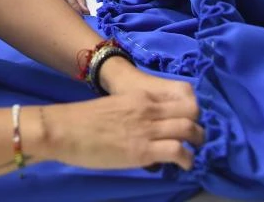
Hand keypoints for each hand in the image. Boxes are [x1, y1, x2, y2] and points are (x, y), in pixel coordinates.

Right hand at [40, 0, 89, 14]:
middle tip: (69, 16)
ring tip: (60, 14)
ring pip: (47, 1)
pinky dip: (49, 7)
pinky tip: (53, 10)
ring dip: (54, 9)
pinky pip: (43, 1)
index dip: (74, 5)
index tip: (79, 14)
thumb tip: (85, 11)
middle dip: (63, 9)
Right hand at [42, 88, 203, 170]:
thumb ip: (134, 115)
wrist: (64, 128)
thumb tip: (144, 133)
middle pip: (191, 112)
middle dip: (199, 126)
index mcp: (141, 97)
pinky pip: (178, 151)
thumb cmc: (83, 121)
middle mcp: (149, 109)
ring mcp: (147, 128)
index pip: (181, 98)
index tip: (191, 123)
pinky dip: (187, 159)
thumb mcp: (116, 109)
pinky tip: (185, 165)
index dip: (191, 112)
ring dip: (197, 143)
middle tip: (197, 139)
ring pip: (189, 129)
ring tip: (195, 153)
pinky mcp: (143, 149)